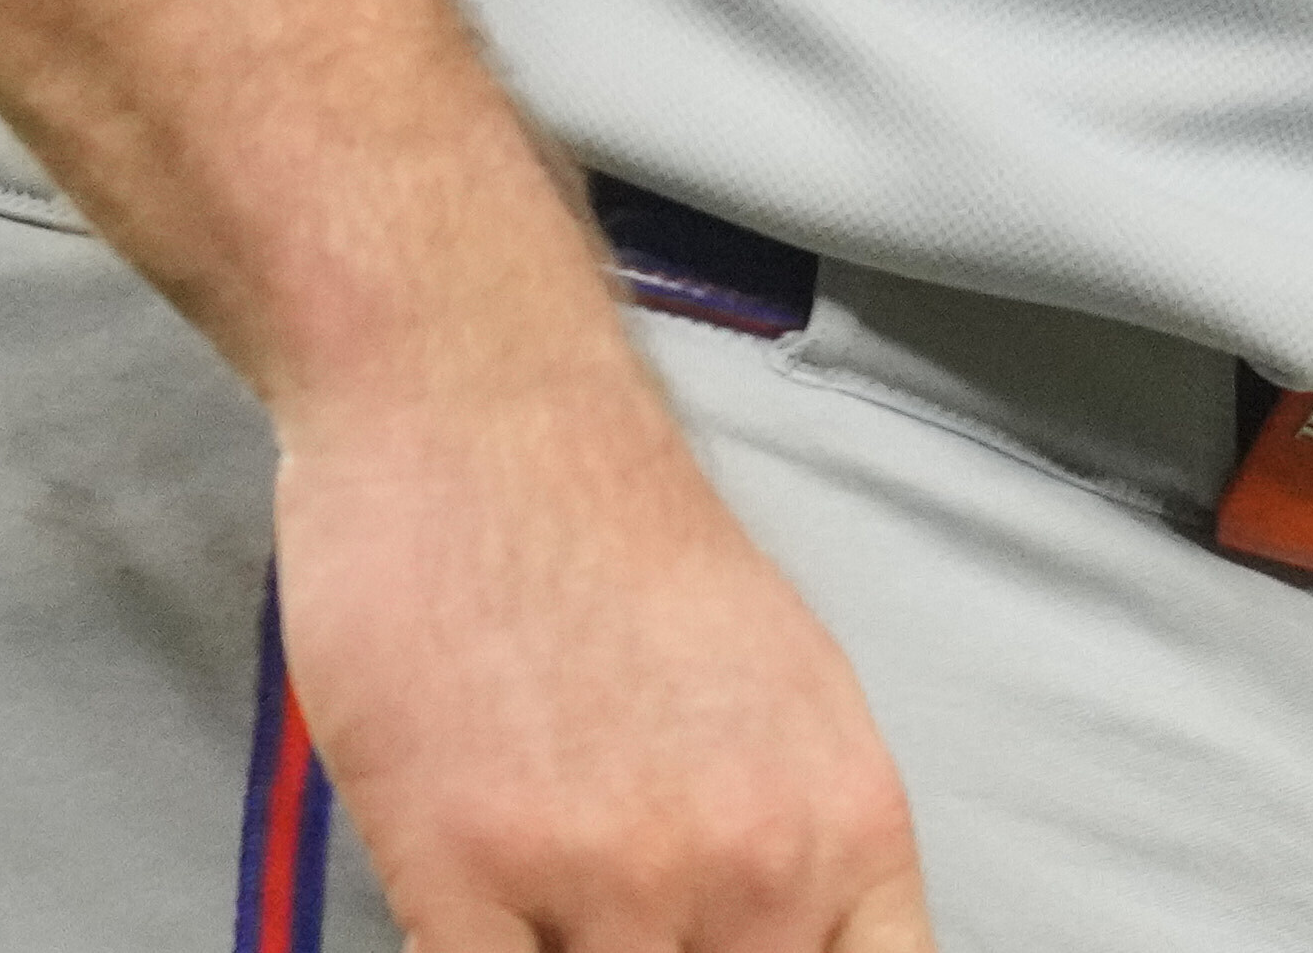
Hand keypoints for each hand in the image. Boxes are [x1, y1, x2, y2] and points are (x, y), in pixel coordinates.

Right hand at [274, 364, 935, 952]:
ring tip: (541, 901)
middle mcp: (753, 865)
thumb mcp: (786, 697)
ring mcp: (612, 878)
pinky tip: (470, 913)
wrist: (487, 412)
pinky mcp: (465, 875)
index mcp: (847, 823)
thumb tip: (781, 942)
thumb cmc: (619, 539)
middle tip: (615, 918)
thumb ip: (792, 849)